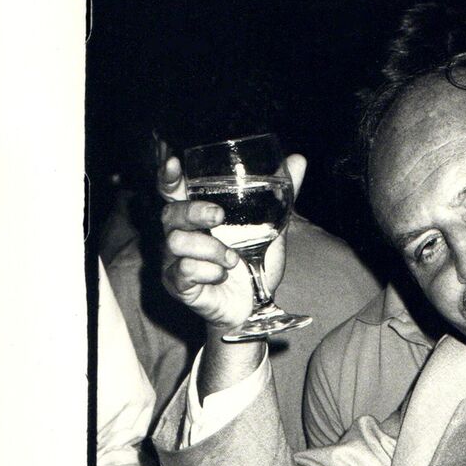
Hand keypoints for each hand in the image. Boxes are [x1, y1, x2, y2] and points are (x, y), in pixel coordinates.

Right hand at [159, 151, 306, 335]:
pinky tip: (223, 276)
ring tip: (233, 259)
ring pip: (176, 242)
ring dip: (211, 248)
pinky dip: (209, 272)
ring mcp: (174, 261)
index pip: (172, 191)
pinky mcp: (177, 285)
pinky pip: (184, 271)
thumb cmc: (253, 262)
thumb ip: (282, 195)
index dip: (168, 177)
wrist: (253, 306)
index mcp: (197, 217)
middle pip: (170, 213)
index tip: (174, 164)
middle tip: (219, 216)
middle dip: (194, 211)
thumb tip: (298, 159)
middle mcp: (180, 235)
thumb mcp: (271, 226)